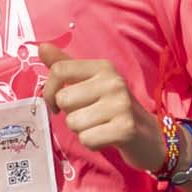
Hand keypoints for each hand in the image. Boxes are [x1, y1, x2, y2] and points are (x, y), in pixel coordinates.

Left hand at [37, 44, 160, 163]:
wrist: (149, 136)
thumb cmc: (113, 108)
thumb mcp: (91, 83)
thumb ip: (66, 66)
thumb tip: (42, 48)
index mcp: (103, 67)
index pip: (59, 70)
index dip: (50, 91)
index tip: (58, 104)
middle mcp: (113, 82)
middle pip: (64, 99)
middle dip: (70, 115)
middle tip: (89, 117)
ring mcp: (121, 105)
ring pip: (73, 122)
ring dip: (82, 131)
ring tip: (100, 127)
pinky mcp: (125, 129)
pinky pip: (86, 139)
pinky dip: (92, 143)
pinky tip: (106, 138)